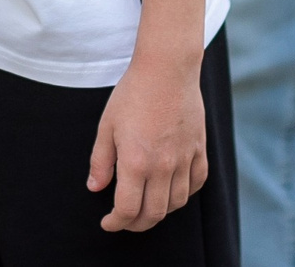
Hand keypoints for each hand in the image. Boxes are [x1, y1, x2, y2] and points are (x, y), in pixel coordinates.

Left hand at [87, 53, 206, 231]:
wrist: (167, 69)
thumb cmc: (133, 94)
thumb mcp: (107, 126)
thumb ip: (100, 161)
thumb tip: (95, 188)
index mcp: (135, 162)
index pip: (127, 210)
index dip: (115, 223)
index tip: (108, 222)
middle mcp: (162, 166)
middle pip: (153, 214)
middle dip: (135, 224)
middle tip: (125, 220)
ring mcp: (184, 159)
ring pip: (176, 203)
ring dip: (159, 212)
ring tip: (146, 206)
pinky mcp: (199, 149)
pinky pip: (196, 183)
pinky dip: (184, 193)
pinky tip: (171, 190)